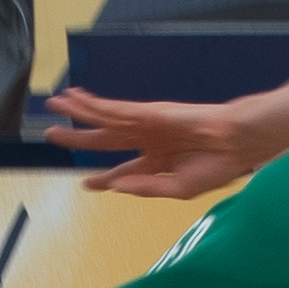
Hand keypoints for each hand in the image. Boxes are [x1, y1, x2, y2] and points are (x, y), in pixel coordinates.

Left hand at [48, 87, 258, 197]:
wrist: (236, 143)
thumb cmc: (217, 166)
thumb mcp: (179, 188)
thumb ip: (146, 187)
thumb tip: (116, 187)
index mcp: (159, 162)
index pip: (123, 170)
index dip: (104, 178)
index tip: (88, 183)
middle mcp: (149, 141)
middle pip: (105, 139)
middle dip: (78, 138)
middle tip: (52, 135)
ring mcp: (147, 125)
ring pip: (105, 119)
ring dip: (79, 112)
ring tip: (55, 104)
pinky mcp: (148, 113)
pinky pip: (114, 109)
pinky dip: (94, 104)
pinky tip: (77, 99)